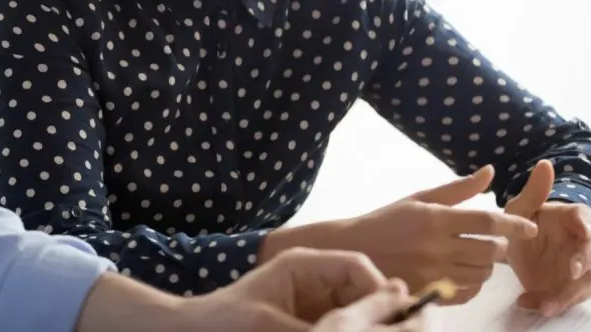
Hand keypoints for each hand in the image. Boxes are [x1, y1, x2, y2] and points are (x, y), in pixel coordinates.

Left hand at [185, 248, 416, 330]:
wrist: (194, 330)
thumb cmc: (224, 320)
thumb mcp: (270, 326)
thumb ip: (314, 331)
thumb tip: (351, 330)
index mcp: (302, 264)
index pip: (355, 266)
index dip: (379, 288)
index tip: (395, 316)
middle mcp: (313, 278)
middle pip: (362, 290)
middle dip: (378, 311)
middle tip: (396, 331)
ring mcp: (313, 301)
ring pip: (355, 311)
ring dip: (365, 325)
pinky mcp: (310, 322)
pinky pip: (341, 326)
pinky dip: (350, 331)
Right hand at [338, 166, 537, 301]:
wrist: (355, 250)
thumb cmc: (388, 220)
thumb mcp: (419, 198)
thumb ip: (458, 189)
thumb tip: (490, 172)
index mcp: (434, 219)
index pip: (486, 222)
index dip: (514, 225)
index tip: (530, 228)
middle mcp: (435, 247)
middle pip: (490, 251)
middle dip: (499, 247)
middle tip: (492, 242)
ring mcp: (432, 273)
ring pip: (482, 275)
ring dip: (487, 266)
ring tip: (476, 257)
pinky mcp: (428, 292)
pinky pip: (467, 294)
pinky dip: (473, 285)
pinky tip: (463, 273)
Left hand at [506, 159, 590, 316]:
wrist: (513, 249)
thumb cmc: (521, 222)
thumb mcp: (519, 208)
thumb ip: (533, 191)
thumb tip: (545, 163)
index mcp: (570, 217)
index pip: (584, 215)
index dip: (583, 221)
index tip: (579, 227)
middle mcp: (580, 241)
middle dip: (584, 260)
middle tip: (571, 270)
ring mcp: (578, 265)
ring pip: (587, 279)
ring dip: (570, 291)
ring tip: (548, 303)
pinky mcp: (571, 286)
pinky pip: (572, 296)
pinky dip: (555, 303)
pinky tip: (534, 305)